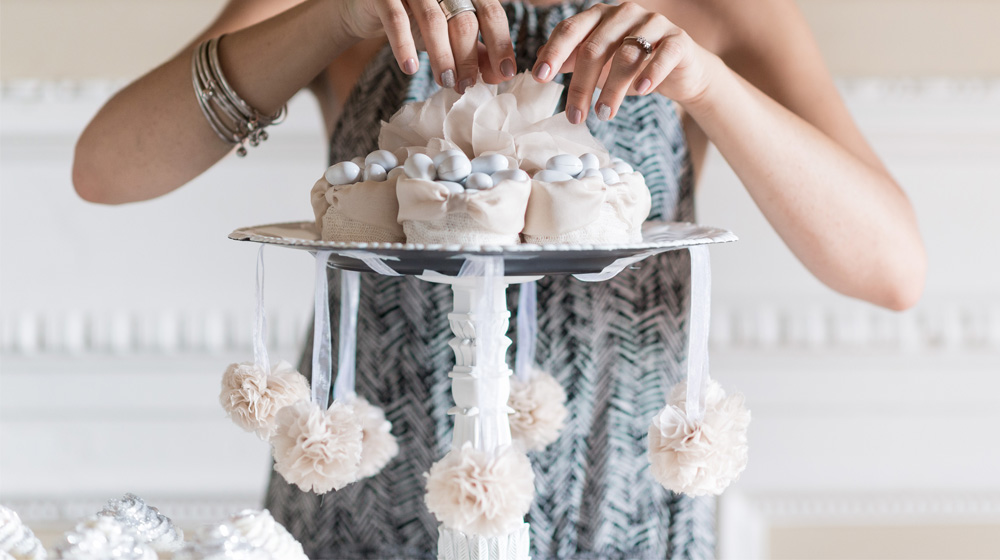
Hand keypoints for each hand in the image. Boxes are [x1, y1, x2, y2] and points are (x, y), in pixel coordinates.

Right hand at [340, 0, 517, 90]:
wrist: (369, 7)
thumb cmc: (416, 20)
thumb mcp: (449, 36)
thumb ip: (475, 51)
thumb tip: (499, 76)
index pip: (491, 13)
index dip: (500, 44)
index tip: (505, 74)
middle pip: (464, 21)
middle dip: (468, 59)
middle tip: (466, 86)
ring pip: (433, 21)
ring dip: (442, 57)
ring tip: (445, 83)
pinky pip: (396, 19)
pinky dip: (404, 45)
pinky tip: (410, 69)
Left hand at [530, 2, 715, 122]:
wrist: (679, 71)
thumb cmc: (631, 66)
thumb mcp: (598, 64)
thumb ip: (571, 59)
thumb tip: (538, 61)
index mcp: (599, 16)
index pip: (570, 30)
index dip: (554, 53)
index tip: (540, 78)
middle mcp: (624, 14)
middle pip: (595, 48)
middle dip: (581, 85)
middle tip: (574, 115)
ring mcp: (653, 23)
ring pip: (627, 55)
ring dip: (612, 90)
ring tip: (603, 115)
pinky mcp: (678, 39)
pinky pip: (664, 54)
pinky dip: (651, 73)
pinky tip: (640, 91)